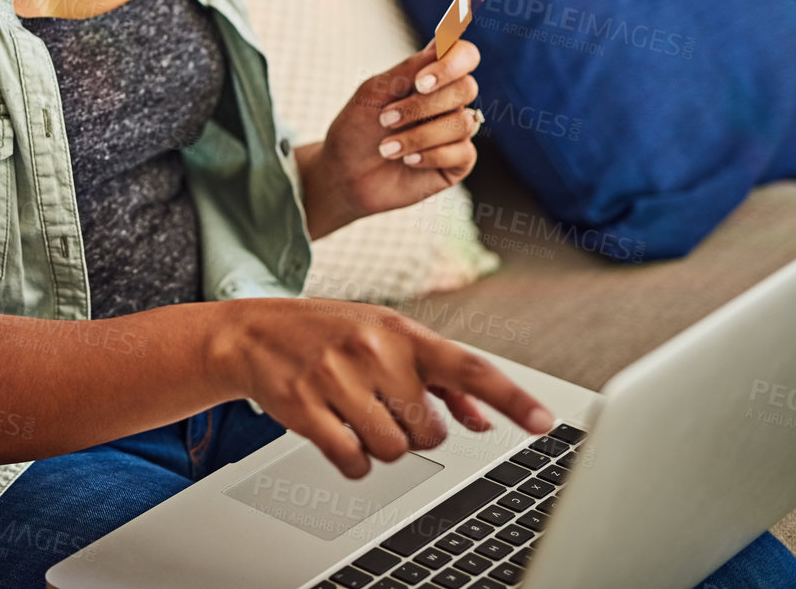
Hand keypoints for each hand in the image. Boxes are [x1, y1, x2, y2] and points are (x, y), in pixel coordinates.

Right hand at [215, 298, 553, 477]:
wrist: (251, 331)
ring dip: (380, 445)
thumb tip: (480, 420)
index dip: (509, 397)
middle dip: (412, 431)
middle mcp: (373, 351)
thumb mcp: (384, 339)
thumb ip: (437, 378)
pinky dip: (352, 459)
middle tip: (382, 406)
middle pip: (429, 432)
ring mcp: (337, 379)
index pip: (467, 367)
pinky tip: (336, 432)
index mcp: (401, 332)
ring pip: (394, 451)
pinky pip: (354, 462)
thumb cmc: (329, 334)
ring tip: (355, 414)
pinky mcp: (306, 408)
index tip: (544, 422)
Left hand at [298, 41, 482, 238]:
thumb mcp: (373, 95)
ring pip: (464, 122)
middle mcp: (449, 100)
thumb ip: (406, 70)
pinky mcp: (458, 161)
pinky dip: (430, 155)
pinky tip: (406, 160)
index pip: (464, 55)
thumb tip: (440, 43)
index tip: (419, 82)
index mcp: (430, 77)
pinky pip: (463, 152)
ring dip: (419, 135)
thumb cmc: (356, 129)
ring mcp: (456, 131)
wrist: (344, 175)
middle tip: (385, 119)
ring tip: (385, 148)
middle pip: (466, 88)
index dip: (452, 63)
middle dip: (422, 106)